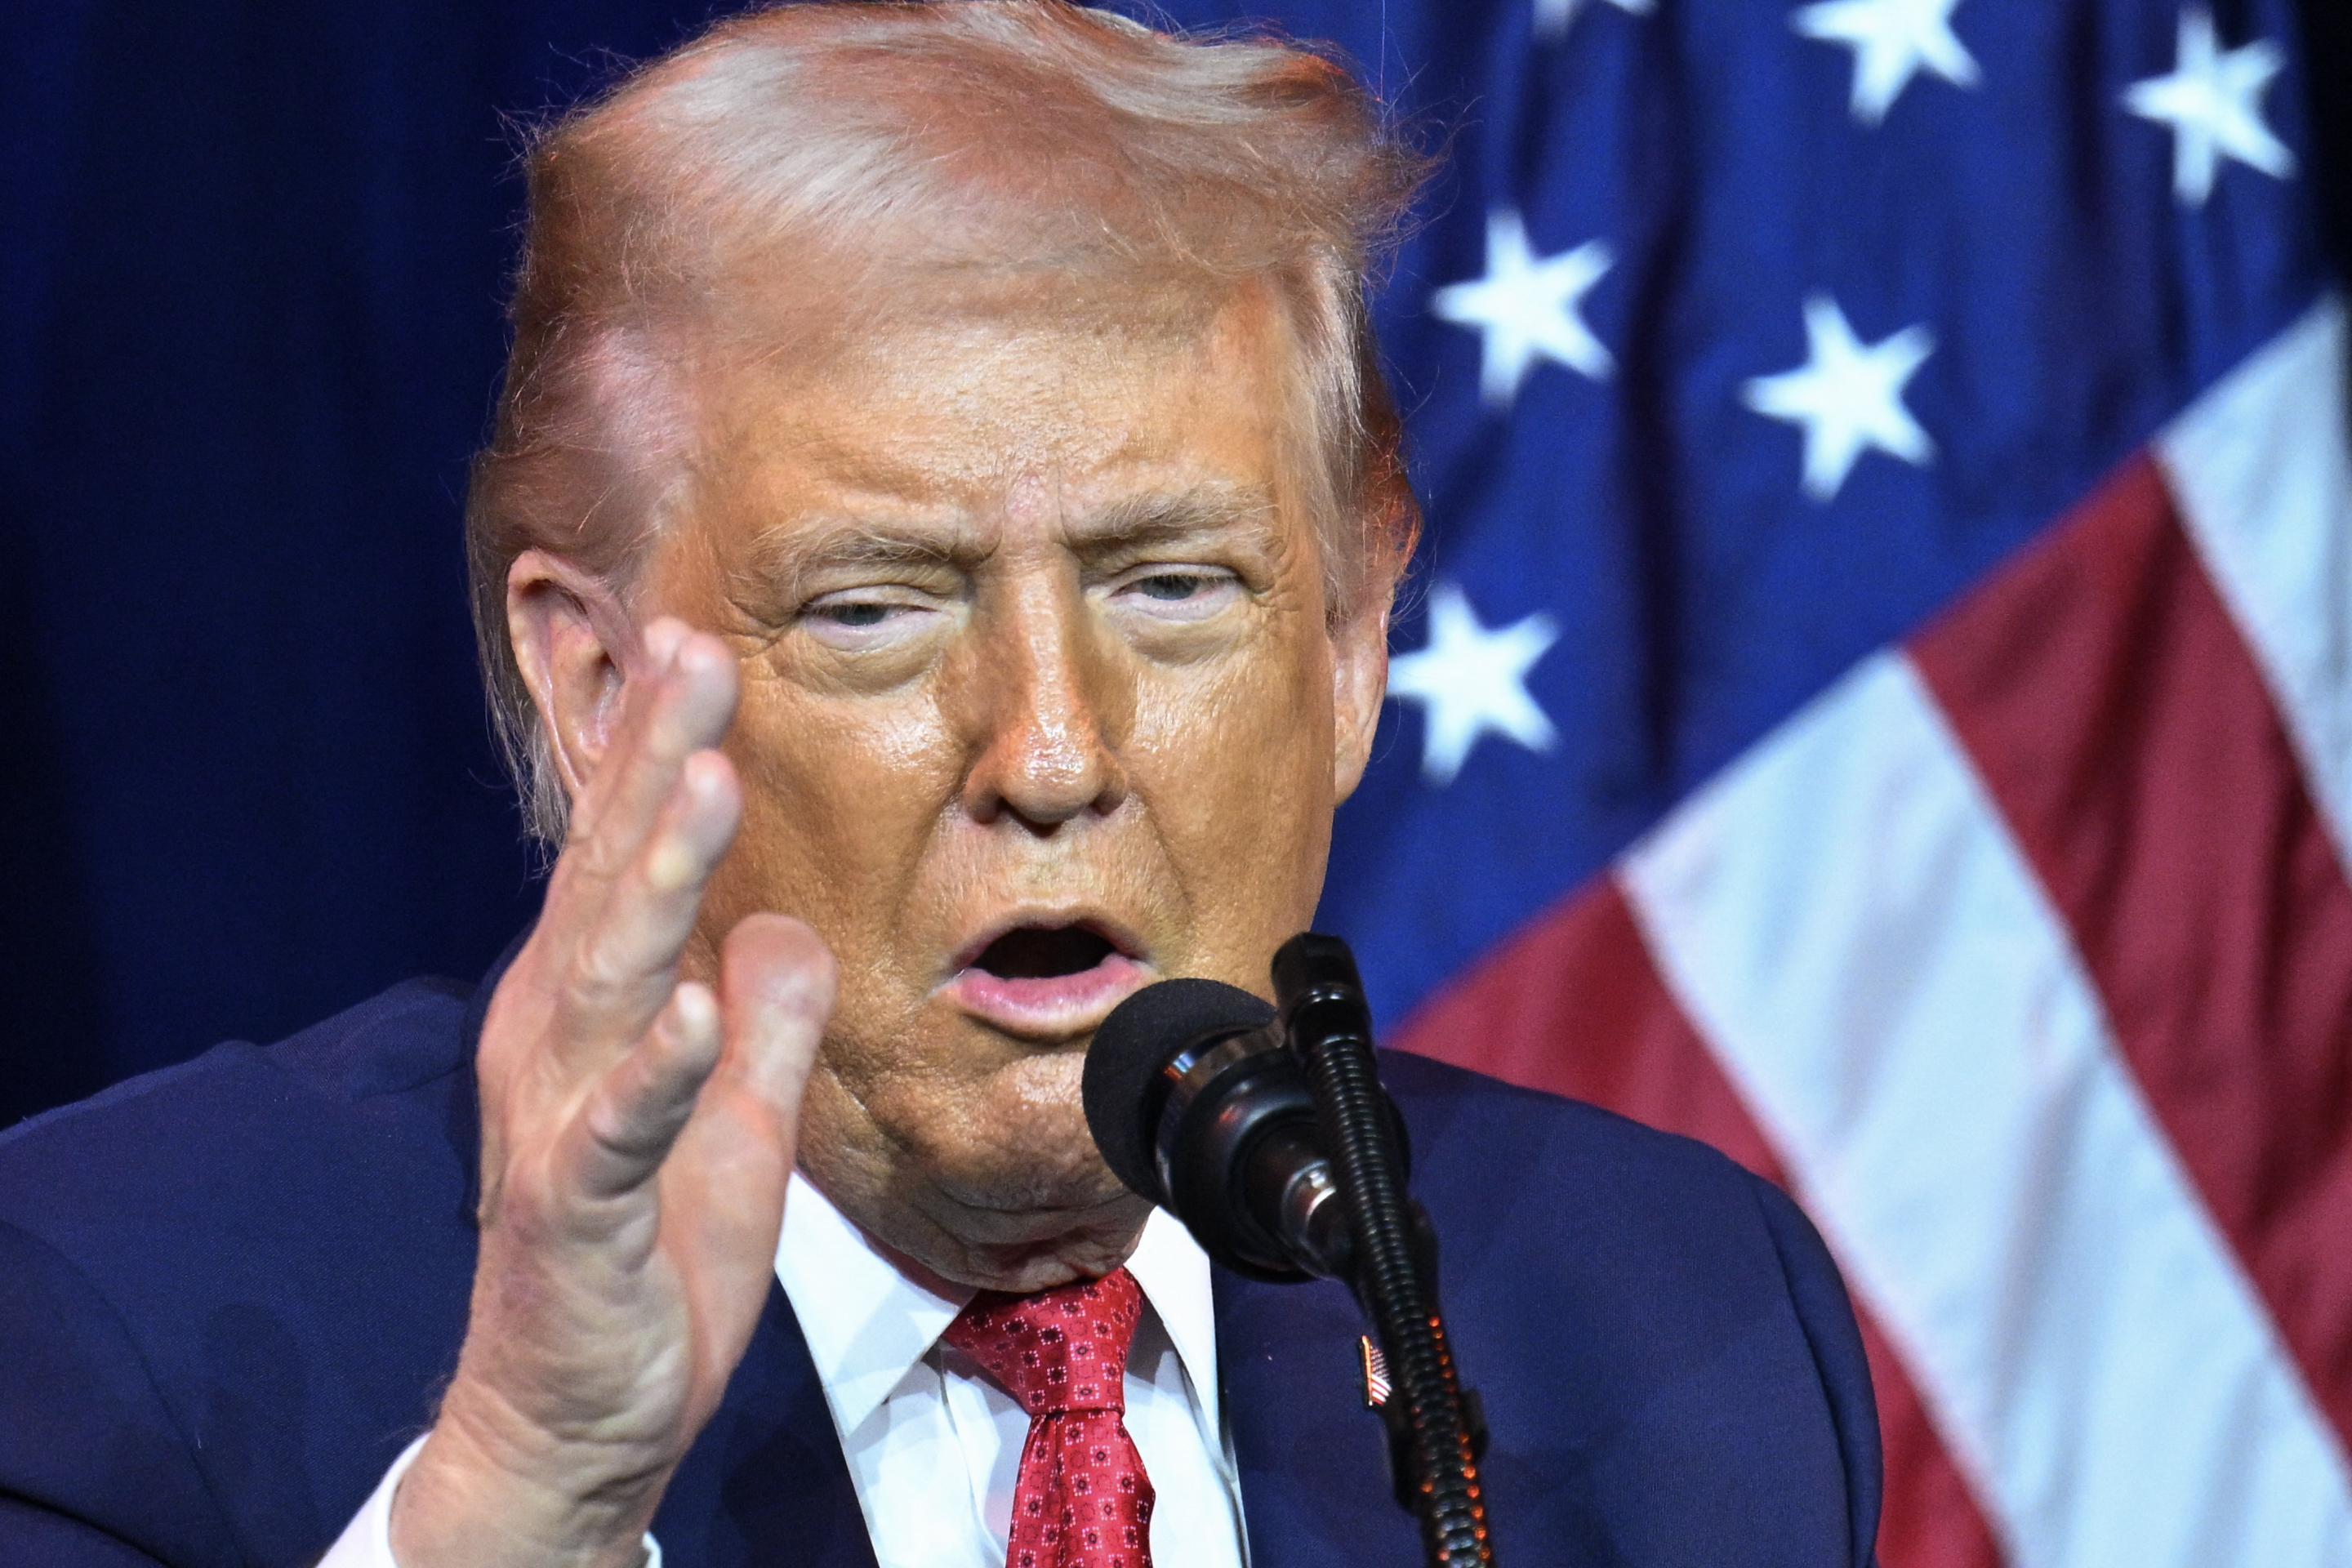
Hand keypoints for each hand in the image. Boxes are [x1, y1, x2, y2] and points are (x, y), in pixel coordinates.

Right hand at [391, 619, 836, 1566]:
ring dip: (655, 878)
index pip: (623, 860)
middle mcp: (557, 1045)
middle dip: (652, 764)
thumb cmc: (647, 1263)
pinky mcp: (575, 1214)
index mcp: (592, 1014)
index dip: (656, 753)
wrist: (574, 1419)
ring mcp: (559, 1124)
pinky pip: (615, 1133)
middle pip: (606, 882)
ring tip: (703, 779)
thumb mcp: (731, 1124)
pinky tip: (688, 1008)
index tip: (696, 644)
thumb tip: (786, 928)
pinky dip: (653, 1069)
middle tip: (697, 654)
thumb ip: (757, 1022)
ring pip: (607, 979)